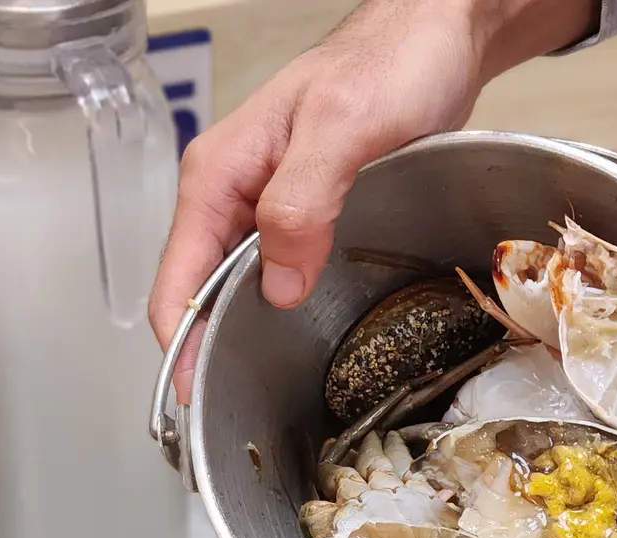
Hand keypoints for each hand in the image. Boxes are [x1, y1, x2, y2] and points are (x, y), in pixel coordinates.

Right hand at [148, 0, 595, 397]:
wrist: (437, 36)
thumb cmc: (390, 64)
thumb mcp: (344, 129)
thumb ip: (301, 202)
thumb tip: (275, 285)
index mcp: (221, 175)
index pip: (179, 277)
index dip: (181, 347)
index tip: (194, 402)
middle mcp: (234, 195)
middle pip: (200, 293)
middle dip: (208, 355)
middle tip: (231, 419)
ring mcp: (267, 208)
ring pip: (239, 290)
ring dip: (243, 340)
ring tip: (258, 399)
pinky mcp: (303, 218)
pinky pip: (277, 277)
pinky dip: (280, 315)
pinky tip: (297, 346)